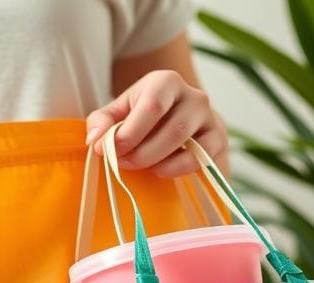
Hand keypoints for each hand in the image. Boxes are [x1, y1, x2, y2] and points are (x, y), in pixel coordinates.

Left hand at [85, 70, 226, 177]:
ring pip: (186, 145)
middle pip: (171, 129)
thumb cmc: (139, 118)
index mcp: (166, 82)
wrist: (172, 120)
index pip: (152, 106)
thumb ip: (100, 122)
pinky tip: (159, 170)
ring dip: (155, 162)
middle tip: (120, 163)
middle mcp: (194, 96)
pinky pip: (201, 160)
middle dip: (140, 153)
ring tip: (138, 166)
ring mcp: (210, 119)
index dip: (128, 133)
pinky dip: (176, 170)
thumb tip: (94, 140)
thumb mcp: (116, 113)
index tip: (106, 151)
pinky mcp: (219, 141)